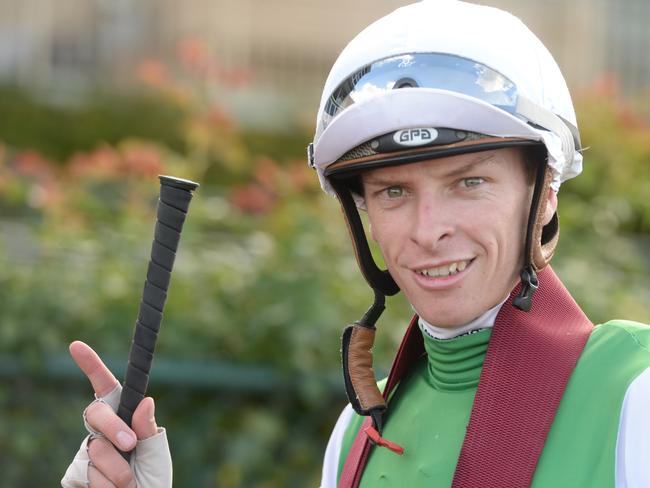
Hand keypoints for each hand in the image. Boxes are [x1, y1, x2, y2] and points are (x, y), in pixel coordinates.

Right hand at [61, 341, 171, 487]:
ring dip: (117, 469)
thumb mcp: (156, 452)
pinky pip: (86, 473)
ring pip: (95, 449)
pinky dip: (105, 485)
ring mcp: (86, 453)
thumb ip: (148, 429)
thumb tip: (145, 401)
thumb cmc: (153, 479)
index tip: (77, 346)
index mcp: (123, 419)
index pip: (105, 388)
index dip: (91, 365)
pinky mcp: (75, 474)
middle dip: (114, 428)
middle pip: (95, 413)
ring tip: (130, 482)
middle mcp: (101, 432)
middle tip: (131, 445)